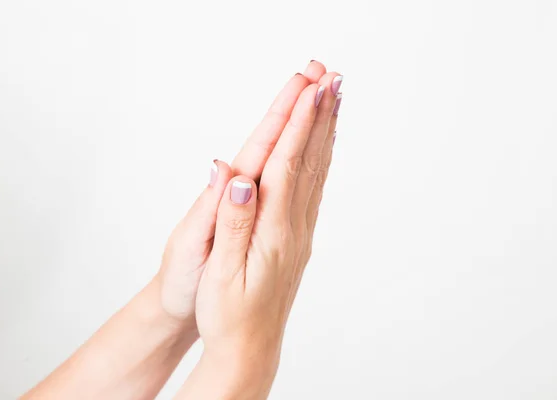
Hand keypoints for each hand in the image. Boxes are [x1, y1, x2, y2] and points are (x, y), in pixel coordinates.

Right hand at [188, 70, 341, 397]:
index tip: (312, 88)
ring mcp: (300, 233)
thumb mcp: (221, 274)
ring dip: (326, 133)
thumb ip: (231, 222)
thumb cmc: (228, 314)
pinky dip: (322, 160)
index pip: (288, 165)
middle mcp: (294, 227)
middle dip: (321, 116)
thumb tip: (237, 178)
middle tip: (333, 77)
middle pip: (311, 161)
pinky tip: (324, 148)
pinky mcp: (298, 239)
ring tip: (335, 100)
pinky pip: (315, 189)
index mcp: (272, 230)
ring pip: (317, 172)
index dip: (300, 124)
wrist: (249, 347)